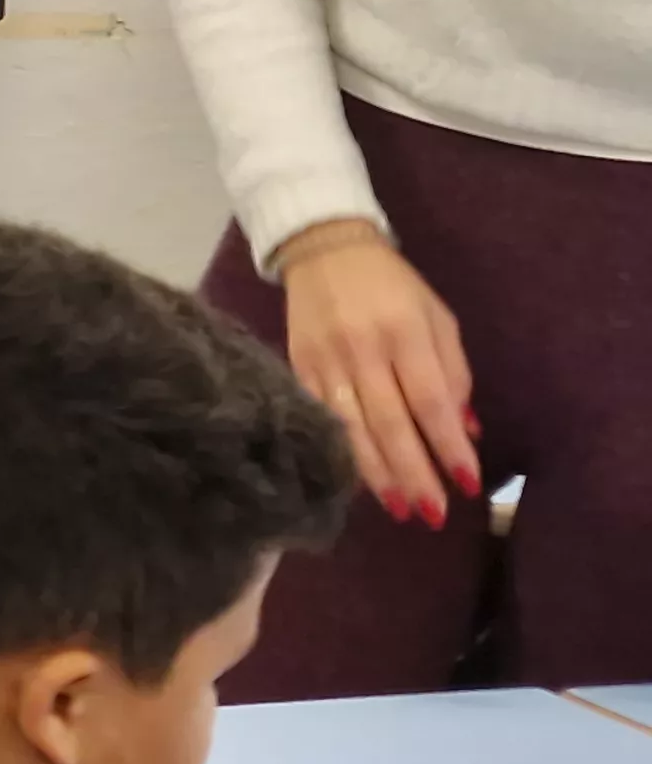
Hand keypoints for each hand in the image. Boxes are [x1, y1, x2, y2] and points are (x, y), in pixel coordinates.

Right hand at [277, 221, 477, 524]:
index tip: (467, 483)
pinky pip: (322, 418)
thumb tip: (464, 430)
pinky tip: (359, 480)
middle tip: (432, 514)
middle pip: (390, 421)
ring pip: (351, 427)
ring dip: (377, 473)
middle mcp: (362, 348)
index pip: (429, 399)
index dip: (447, 444)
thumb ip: (453, 371)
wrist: (321, 249)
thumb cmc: (392, 287)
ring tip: (400, 508)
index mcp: (403, 331)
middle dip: (414, 471)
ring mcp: (324, 360)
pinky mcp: (297, 367)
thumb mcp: (436, 317)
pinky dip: (342, 451)